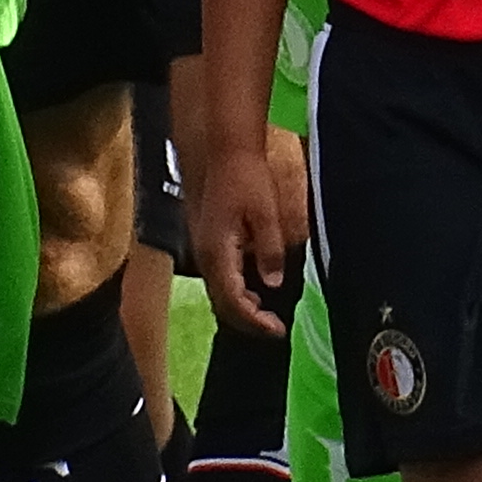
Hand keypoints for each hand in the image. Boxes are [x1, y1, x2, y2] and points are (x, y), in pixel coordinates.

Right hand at [188, 114, 301, 323]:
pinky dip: (234, 291)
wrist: (223, 151)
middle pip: (222, 303)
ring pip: (217, 292)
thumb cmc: (246, 177)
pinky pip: (217, 278)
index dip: (255, 321)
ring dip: (240, 307)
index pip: (234, 302)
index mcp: (218, 252)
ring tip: (266, 313)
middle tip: (275, 327)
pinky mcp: (206, 242)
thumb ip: (270, 251)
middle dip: (247, 320)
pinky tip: (253, 289)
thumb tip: (272, 284)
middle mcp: (205, 256)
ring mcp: (202, 249)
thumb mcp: (266, 213)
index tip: (279, 330)